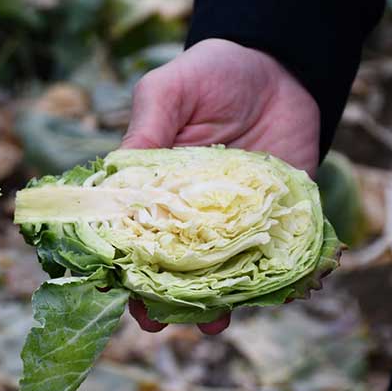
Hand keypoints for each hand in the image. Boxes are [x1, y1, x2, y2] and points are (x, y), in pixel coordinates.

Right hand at [119, 38, 320, 334]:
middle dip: (159, 298)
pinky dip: (261, 284)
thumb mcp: (167, 93)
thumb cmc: (209, 76)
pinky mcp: (272, 220)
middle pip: (169, 265)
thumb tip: (114, 171)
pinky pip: (265, 259)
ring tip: (208, 322)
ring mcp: (230, 220)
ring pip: (215, 273)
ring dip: (209, 302)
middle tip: (156, 320)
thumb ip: (145, 129)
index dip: (119, 263)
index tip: (114, 287)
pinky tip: (254, 301)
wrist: (277, 68)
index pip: (130, 234)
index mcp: (153, 189)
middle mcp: (188, 213)